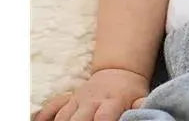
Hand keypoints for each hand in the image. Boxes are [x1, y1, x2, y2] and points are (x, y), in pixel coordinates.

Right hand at [34, 68, 148, 120]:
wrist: (118, 72)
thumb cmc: (130, 91)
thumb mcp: (139, 96)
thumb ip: (140, 106)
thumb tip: (143, 110)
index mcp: (112, 101)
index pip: (104, 116)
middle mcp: (92, 101)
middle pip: (78, 118)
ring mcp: (78, 101)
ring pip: (62, 117)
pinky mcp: (68, 102)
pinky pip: (51, 109)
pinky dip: (44, 117)